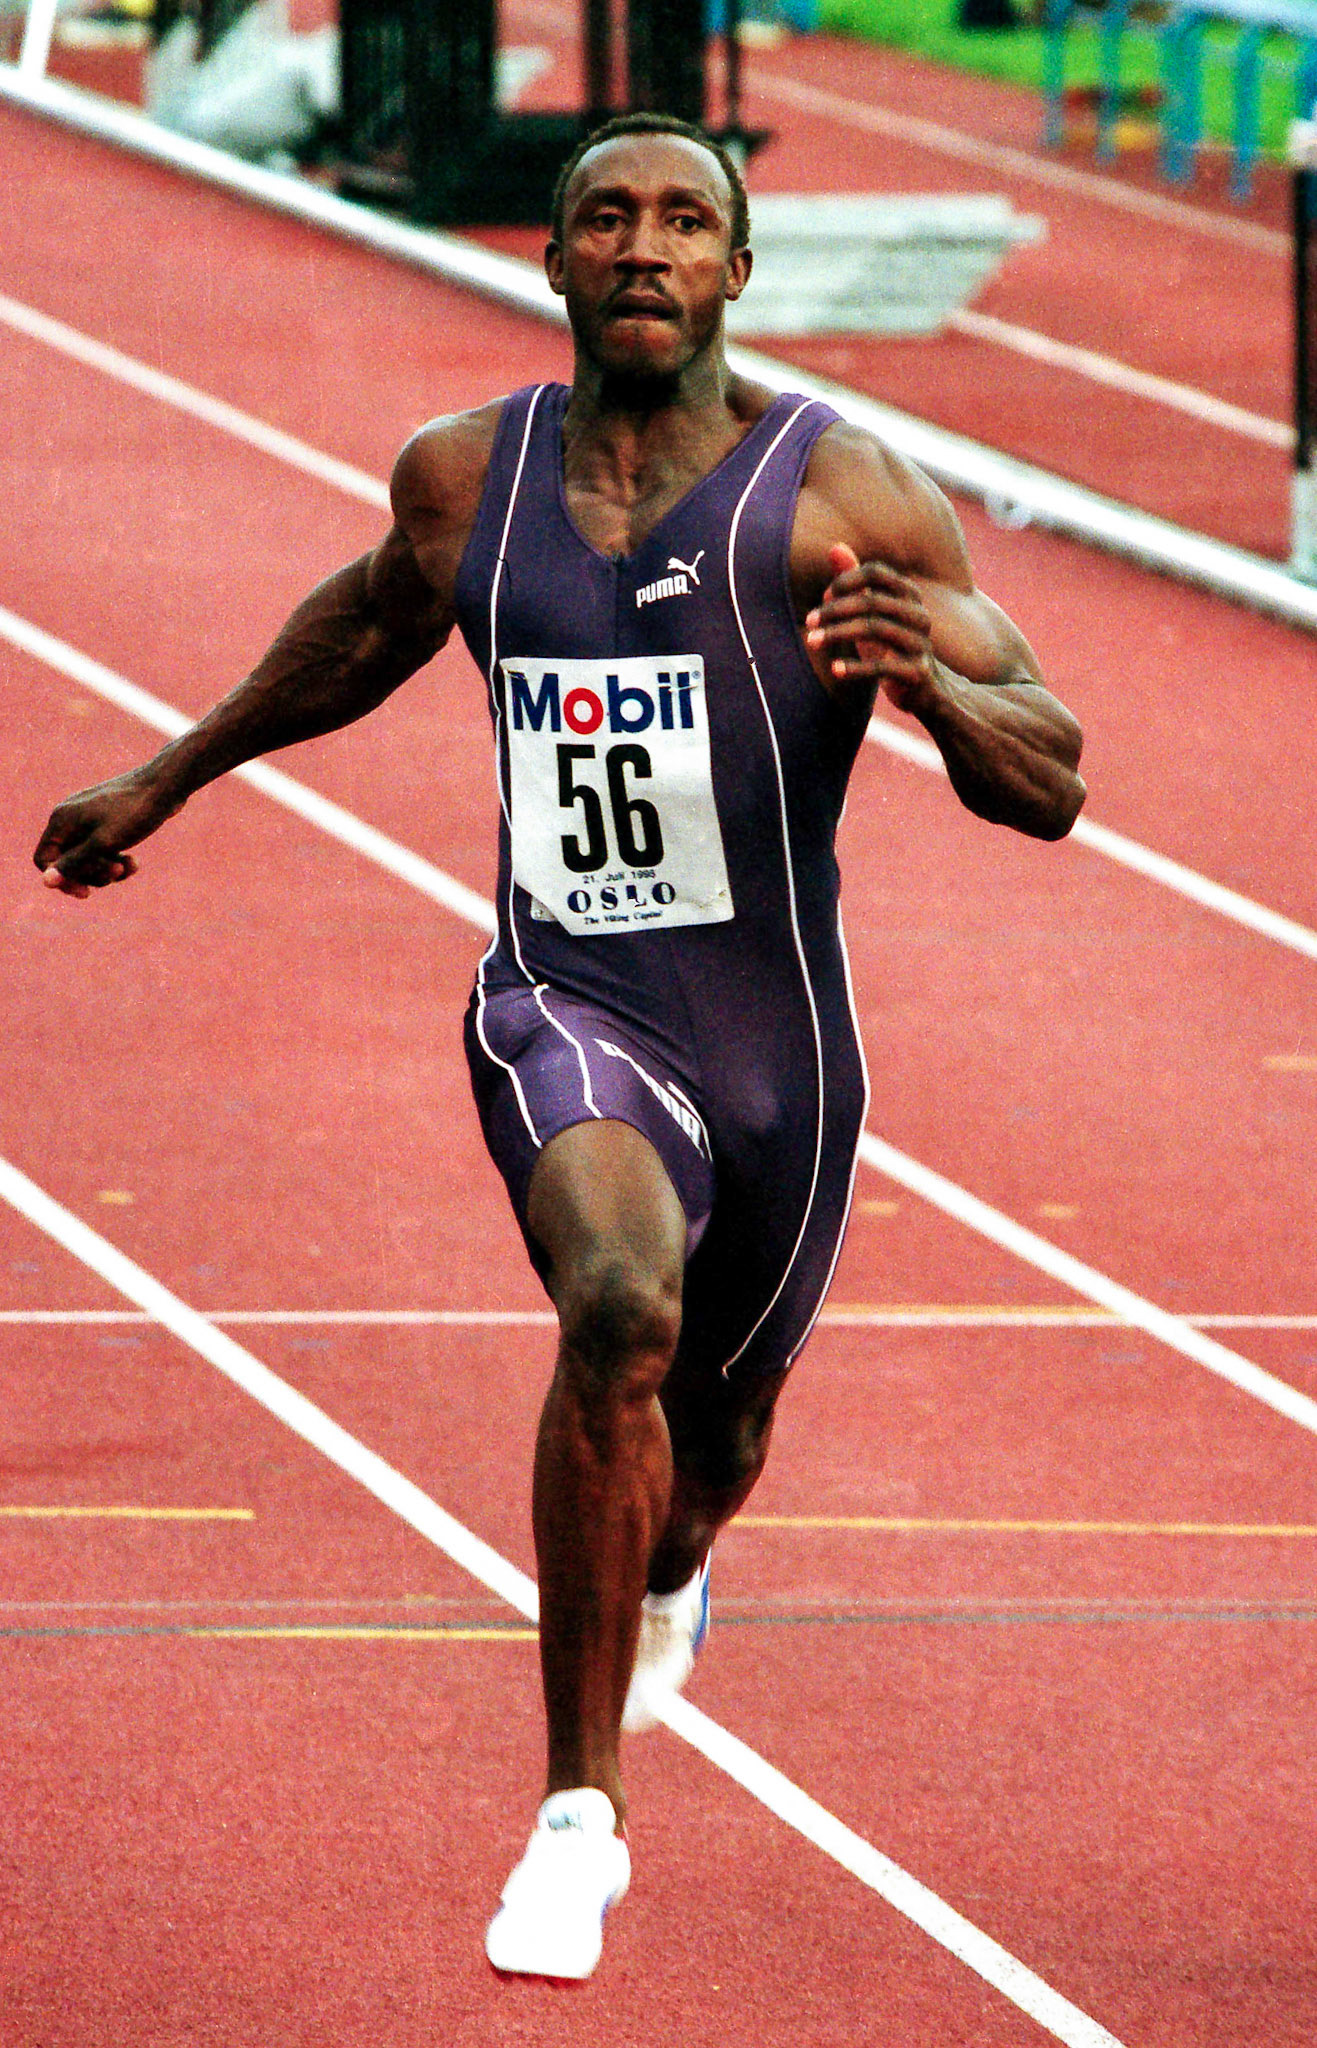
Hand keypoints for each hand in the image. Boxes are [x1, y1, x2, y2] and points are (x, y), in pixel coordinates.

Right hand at [33, 767, 183, 899]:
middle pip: (67, 862)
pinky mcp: (106, 824)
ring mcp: (88, 820)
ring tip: (129, 865)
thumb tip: (45, 882)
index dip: (62, 879)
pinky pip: (102, 851)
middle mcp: (70, 819)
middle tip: (116, 872)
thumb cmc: (133, 813)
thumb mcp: (102, 844)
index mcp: (61, 820)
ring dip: (107, 870)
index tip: (86, 892)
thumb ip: (73, 863)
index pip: (44, 859)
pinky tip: (134, 862)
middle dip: (91, 873)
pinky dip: (116, 860)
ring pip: (88, 860)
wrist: (164, 786)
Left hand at [805, 543, 934, 710]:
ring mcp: (920, 643)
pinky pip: (882, 666)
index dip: (847, 580)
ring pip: (875, 629)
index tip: (825, 597)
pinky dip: (855, 667)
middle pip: (872, 601)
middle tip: (810, 622)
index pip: (876, 572)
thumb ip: (855, 583)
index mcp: (909, 595)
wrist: (924, 691)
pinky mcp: (917, 672)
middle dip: (835, 610)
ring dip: (838, 634)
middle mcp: (919, 614)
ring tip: (812, 641)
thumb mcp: (872, 616)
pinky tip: (834, 669)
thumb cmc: (891, 648)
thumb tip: (834, 547)